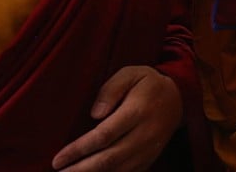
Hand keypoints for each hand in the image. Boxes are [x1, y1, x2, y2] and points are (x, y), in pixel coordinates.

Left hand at [53, 66, 183, 171]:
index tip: (58, 159)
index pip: (104, 135)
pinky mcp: (149, 159)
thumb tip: (94, 114)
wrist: (177, 99)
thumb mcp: (130, 74)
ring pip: (118, 171)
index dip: (79, 149)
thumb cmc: (147, 84)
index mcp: (138, 111)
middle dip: (81, 170)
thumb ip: (111, 89)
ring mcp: (149, 150)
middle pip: (109, 159)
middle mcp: (145, 134)